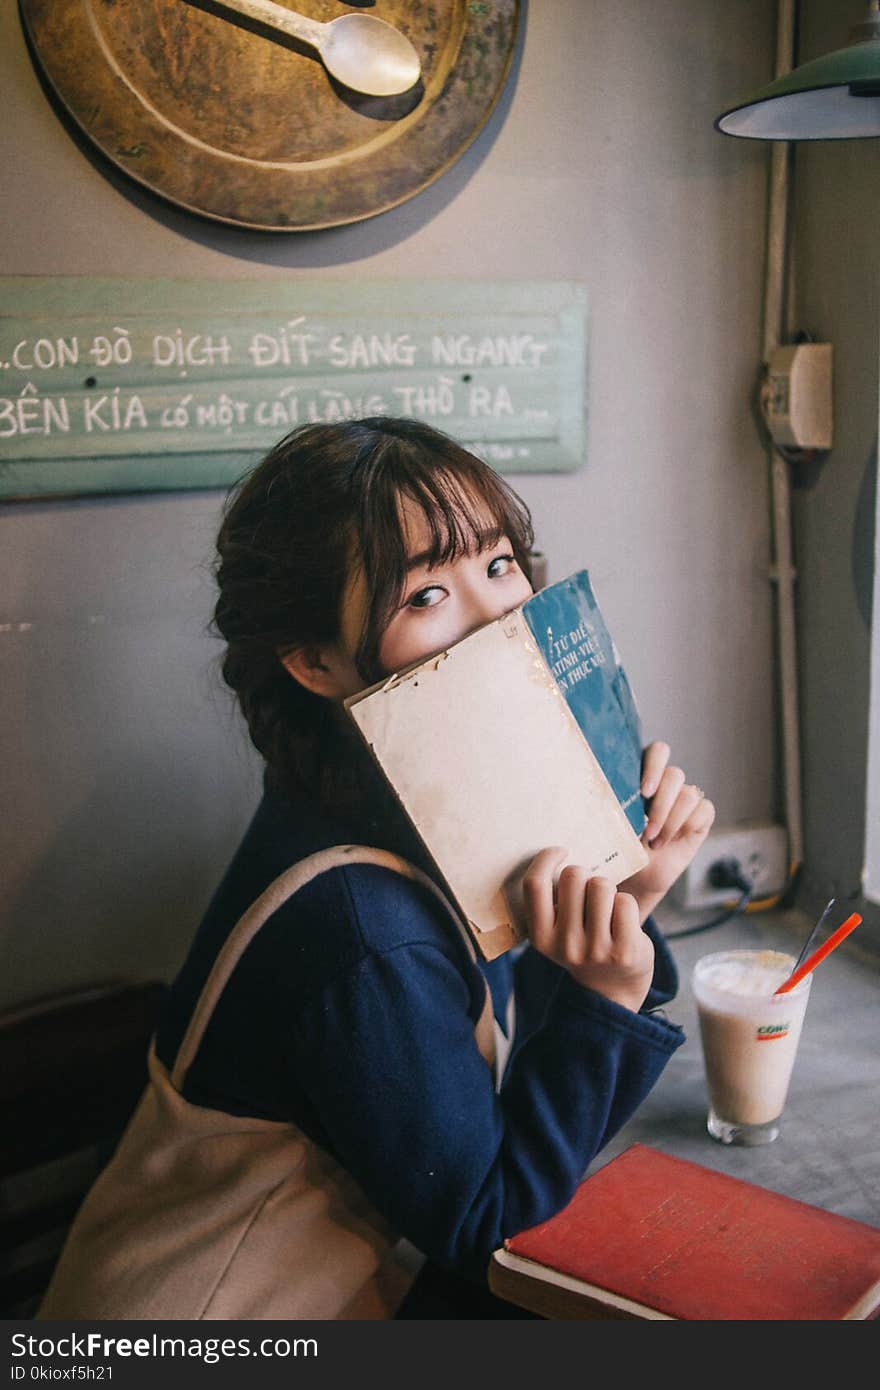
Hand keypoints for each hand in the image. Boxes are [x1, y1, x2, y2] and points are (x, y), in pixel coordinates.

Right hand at [522, 848, 654, 1012]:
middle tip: (590, 893)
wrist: (612, 992)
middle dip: (586, 876)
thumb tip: (559, 852)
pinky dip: (627, 905)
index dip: (546, 858)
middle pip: (574, 876)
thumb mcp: (557, 931)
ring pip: (602, 885)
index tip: (560, 851)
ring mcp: (595, 950)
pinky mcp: (624, 951)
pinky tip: (623, 923)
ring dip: (608, 890)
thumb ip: (555, 900)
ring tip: (607, 910)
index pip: (534, 885)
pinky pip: (626, 902)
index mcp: (540, 937)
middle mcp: (565, 945)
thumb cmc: (583, 946)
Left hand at [619, 740, 714, 921]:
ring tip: (652, 842)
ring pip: (689, 794)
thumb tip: (596, 791)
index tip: (644, 792)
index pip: (658, 752)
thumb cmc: (618, 844)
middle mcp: (667, 783)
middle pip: (674, 774)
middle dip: (661, 803)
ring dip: (670, 821)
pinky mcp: (701, 815)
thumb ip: (611, 803)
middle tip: (647, 828)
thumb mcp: (610, 822)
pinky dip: (686, 826)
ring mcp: (686, 798)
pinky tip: (667, 841)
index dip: (655, 767)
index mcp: (644, 774)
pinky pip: (703, 810)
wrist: (636, 874)